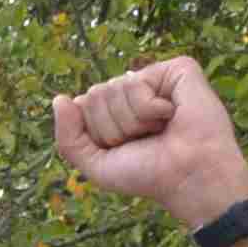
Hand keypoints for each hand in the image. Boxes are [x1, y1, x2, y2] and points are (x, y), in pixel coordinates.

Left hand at [53, 60, 247, 232]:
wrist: (188, 177)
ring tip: (159, 129)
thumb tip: (59, 99)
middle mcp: (133, 92)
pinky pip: (137, 83)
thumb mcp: (97, 165)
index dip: (97, 135)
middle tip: (145, 139)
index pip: (81, 106)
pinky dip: (149, 108)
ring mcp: (155, 78)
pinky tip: (171, 115)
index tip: (124, 149)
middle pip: (94, 95)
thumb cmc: (148, 174)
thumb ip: (68, 138)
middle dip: (114, 127)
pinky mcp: (177, 69)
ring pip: (113, 88)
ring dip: (133, 121)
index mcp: (115, 111)